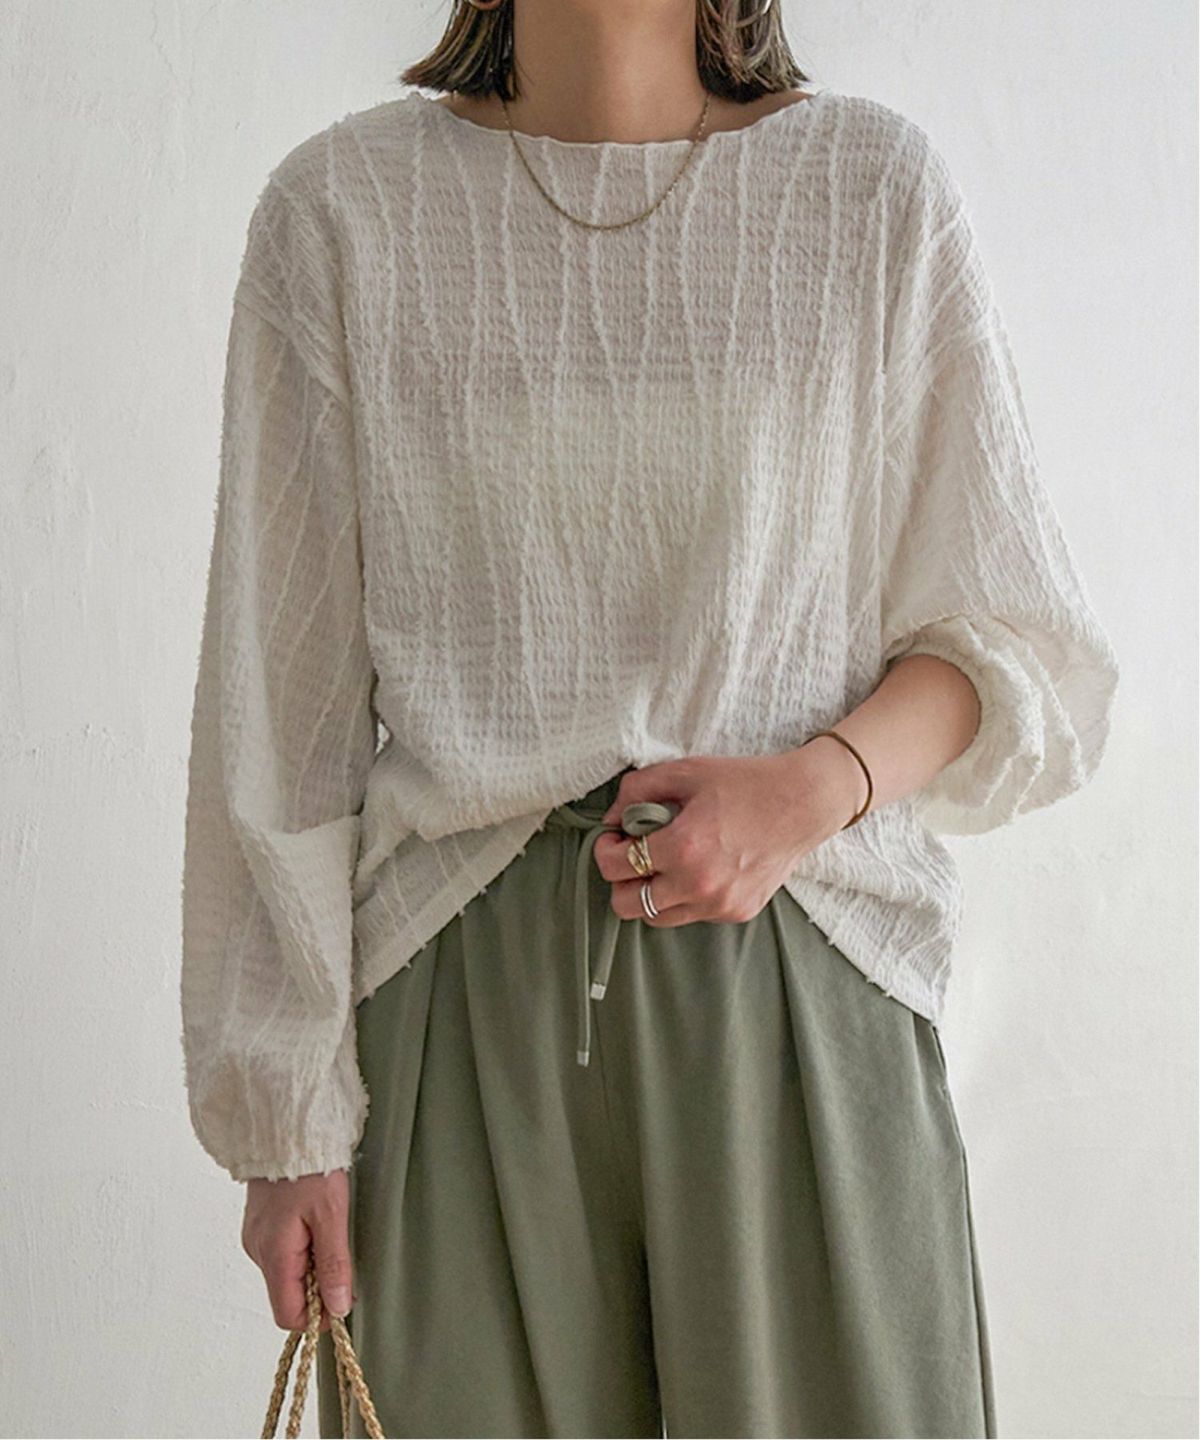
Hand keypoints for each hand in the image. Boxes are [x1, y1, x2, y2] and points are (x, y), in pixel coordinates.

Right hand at [242, 1169, 353, 1331]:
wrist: (286, 1130)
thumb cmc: (311, 1168)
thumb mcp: (331, 1216)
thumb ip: (334, 1264)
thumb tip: (338, 1308)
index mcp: (273, 1255)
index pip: (288, 1315)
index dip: (318, 1316)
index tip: (343, 1297)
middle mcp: (258, 1252)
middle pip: (287, 1296)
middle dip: (317, 1289)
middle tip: (342, 1257)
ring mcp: (256, 1238)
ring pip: (285, 1275)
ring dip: (310, 1268)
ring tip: (329, 1233)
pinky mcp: (260, 1226)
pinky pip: (281, 1255)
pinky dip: (301, 1252)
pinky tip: (315, 1225)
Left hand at [593, 749, 861, 926]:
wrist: (803, 803)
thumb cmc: (744, 782)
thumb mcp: (685, 771)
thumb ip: (637, 790)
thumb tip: (612, 817)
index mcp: (682, 848)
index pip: (615, 867)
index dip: (604, 850)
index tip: (613, 838)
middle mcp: (698, 885)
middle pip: (626, 905)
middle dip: (619, 881)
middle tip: (631, 856)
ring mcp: (719, 904)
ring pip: (656, 918)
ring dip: (649, 893)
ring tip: (662, 864)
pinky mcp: (737, 912)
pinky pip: (691, 915)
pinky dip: (683, 897)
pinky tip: (697, 868)